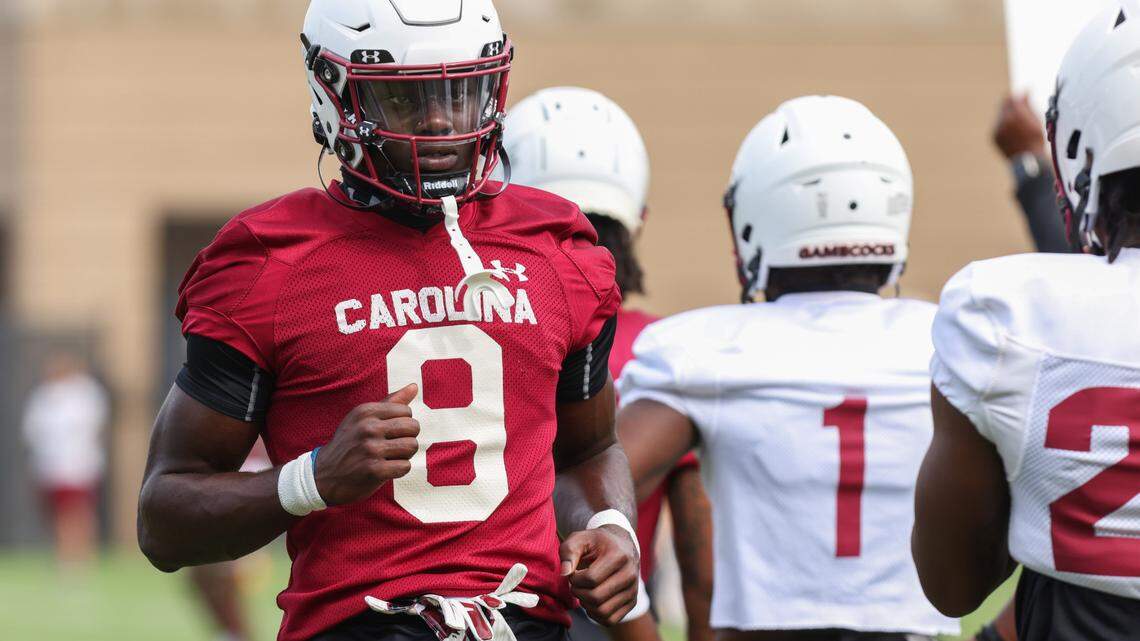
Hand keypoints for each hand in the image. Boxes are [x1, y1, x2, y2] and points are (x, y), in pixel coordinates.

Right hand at [314, 384, 419, 505]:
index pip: (406, 411)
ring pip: (412, 446)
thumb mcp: (362, 418)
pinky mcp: (374, 470)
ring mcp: (371, 449)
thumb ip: (390, 402)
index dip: (403, 423)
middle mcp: (368, 427)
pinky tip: (387, 469)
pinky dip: (399, 469)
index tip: (391, 432)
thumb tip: (414, 386)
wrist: (323, 474)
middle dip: (409, 437)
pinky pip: (405, 466)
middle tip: (395, 445)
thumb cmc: (349, 443)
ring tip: (391, 456)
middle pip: (413, 427)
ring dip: (405, 454)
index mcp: (365, 411)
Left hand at [560, 524, 639, 625]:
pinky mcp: (632, 602)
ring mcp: (633, 590)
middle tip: (576, 584)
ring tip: (583, 592)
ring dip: (586, 605)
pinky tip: (591, 602)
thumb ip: (568, 552)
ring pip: (603, 612)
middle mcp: (630, 574)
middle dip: (578, 593)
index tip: (573, 573)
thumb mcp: (580, 539)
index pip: (591, 578)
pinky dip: (596, 615)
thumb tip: (565, 573)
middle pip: (596, 597)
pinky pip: (610, 620)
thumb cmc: (596, 543)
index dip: (575, 579)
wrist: (621, 545)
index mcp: (618, 555)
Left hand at [993, 94, 1045, 158]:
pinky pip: (998, 125)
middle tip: (1020, 102)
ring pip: (1000, 115)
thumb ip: (1027, 105)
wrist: (1028, 159)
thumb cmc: (1036, 139)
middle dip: (1012, 102)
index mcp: (1016, 115)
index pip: (1013, 98)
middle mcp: (1004, 121)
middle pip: (1004, 105)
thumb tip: (1024, 91)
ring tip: (1019, 118)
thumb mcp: (1036, 119)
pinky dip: (1004, 123)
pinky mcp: (994, 136)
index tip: (1024, 92)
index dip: (1019, 95)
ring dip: (1008, 113)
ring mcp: (997, 129)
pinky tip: (1013, 128)